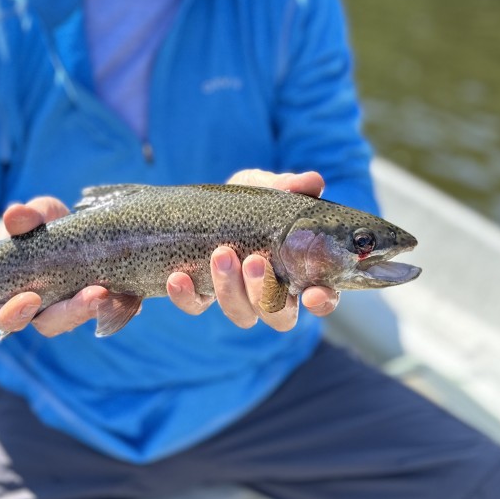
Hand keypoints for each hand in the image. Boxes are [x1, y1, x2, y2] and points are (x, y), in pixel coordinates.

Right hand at [0, 198, 109, 337]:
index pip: (2, 317)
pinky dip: (119, 305)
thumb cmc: (36, 226)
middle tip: (94, 295)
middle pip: (48, 324)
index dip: (13, 313)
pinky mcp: (96, 303)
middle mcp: (37, 311)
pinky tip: (133, 297)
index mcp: (7, 296)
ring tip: (113, 291)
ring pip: (78, 320)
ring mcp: (67, 309)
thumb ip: (24, 218)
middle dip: (71, 313)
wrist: (64, 227)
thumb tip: (14, 214)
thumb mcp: (31, 217)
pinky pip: (107, 311)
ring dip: (97, 308)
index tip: (31, 298)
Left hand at [166, 169, 338, 330]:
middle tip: (254, 260)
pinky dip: (187, 297)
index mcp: (300, 270)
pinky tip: (178, 277)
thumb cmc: (251, 199)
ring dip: (230, 290)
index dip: (321, 302)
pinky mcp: (204, 295)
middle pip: (279, 316)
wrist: (208, 203)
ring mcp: (239, 297)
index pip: (322, 297)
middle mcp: (273, 293)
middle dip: (266, 293)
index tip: (312, 294)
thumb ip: (288, 186)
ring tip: (220, 254)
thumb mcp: (266, 187)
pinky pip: (197, 306)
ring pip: (242, 315)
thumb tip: (312, 182)